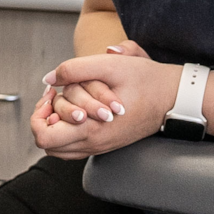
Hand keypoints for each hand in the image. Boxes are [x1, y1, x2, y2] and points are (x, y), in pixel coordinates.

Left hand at [34, 40, 170, 158]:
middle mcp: (94, 143)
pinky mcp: (106, 143)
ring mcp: (100, 146)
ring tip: (66, 102)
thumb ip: (74, 69)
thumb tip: (48, 78)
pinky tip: (79, 109)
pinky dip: (69, 130)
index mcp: (92, 129)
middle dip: (45, 118)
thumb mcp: (110, 66)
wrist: (175, 97)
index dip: (38, 113)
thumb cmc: (147, 81)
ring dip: (56, 125)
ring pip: (59, 148)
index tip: (51, 93)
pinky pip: (75, 146)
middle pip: (47, 144)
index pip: (43, 136)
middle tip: (56, 97)